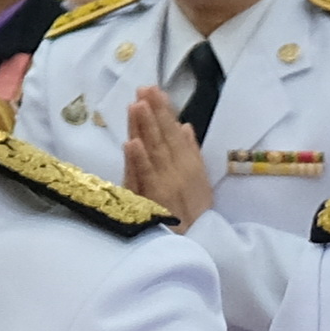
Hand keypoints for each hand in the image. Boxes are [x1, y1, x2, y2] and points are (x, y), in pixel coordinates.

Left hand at [125, 87, 216, 225]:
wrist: (194, 242)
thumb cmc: (191, 212)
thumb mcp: (198, 181)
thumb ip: (190, 152)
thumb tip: (185, 126)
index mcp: (188, 163)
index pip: (173, 132)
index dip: (163, 111)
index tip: (153, 90)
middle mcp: (179, 169)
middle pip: (164, 136)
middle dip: (154, 111)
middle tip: (144, 88)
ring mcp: (167, 181)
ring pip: (154, 149)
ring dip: (146, 127)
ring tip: (137, 104)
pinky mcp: (156, 196)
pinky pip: (146, 175)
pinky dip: (139, 159)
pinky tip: (132, 142)